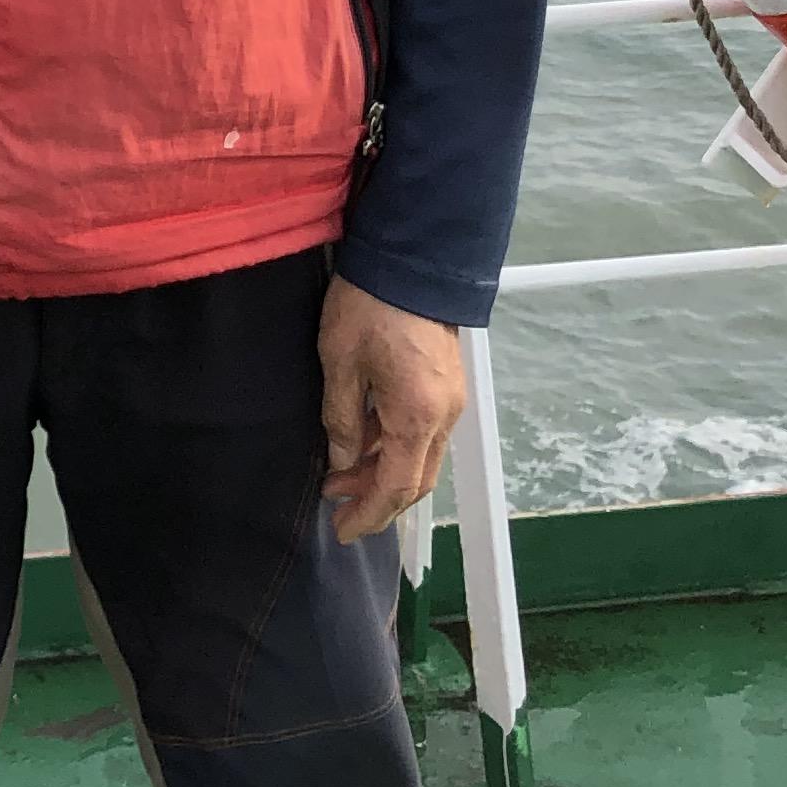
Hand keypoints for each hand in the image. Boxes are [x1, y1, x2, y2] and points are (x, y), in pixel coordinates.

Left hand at [316, 275, 464, 543]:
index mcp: (419, 415)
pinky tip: (363, 441)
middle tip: (335, 504)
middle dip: (376, 500)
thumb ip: (343, 420)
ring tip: (339, 474)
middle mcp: (445, 415)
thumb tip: (345, 462)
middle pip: (417, 480)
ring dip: (383, 472)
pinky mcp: (445, 384)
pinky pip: (423, 432)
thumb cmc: (369, 304)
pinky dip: (394, 447)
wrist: (410, 257)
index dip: (370, 514)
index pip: (398, 487)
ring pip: (420, 457)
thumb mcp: (340, 363)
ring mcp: (450, 400)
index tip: (342, 530)